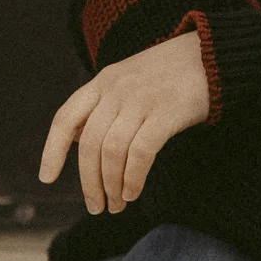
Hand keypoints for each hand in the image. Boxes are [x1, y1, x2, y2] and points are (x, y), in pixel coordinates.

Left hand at [39, 30, 211, 212]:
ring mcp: (142, 99)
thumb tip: (75, 140)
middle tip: (97, 207)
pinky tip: (134, 191)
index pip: (66, 118)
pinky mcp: (167, 112)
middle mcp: (117, 90)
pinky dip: (133, 177)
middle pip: (89, 144)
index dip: (52, 150)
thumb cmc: (169, 74)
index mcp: (102, 82)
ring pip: (112, 151)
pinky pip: (141, 152)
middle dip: (89, 182)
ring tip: (118, 203)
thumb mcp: (126, 80)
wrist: (213, 54)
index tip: (47, 178)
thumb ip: (101, 106)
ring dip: (112, 185)